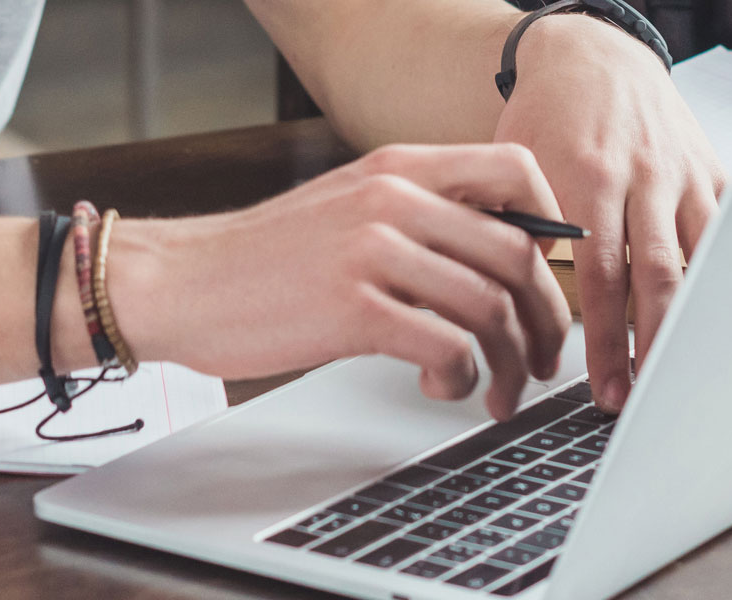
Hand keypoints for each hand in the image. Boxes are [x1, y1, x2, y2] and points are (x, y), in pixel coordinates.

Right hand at [115, 144, 572, 418]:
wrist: (179, 283)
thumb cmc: (261, 260)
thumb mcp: (347, 208)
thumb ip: (414, 215)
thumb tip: (493, 255)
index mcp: (397, 167)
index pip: (515, 169)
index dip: (553, 223)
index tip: (548, 273)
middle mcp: (393, 199)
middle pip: (517, 253)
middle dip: (544, 318)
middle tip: (541, 357)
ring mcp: (374, 251)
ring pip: (491, 306)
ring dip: (510, 362)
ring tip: (498, 392)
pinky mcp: (355, 308)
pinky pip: (448, 346)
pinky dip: (460, 378)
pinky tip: (440, 386)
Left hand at [490, 14, 726, 413]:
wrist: (590, 52)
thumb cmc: (548, 113)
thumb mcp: (516, 164)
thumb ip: (520, 230)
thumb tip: (518, 306)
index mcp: (589, 174)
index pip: (603, 275)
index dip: (607, 339)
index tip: (606, 386)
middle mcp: (643, 174)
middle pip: (658, 276)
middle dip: (652, 345)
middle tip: (642, 395)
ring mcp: (683, 173)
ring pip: (702, 258)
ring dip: (693, 320)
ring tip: (681, 371)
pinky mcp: (711, 169)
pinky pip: (729, 229)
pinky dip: (727, 274)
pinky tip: (721, 319)